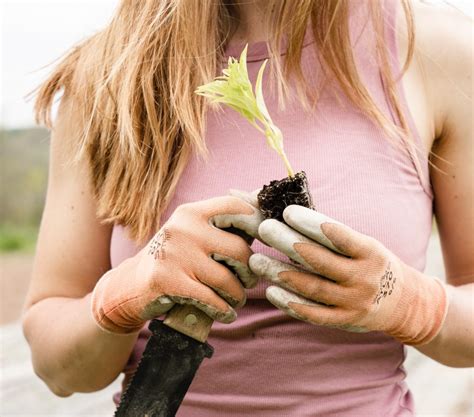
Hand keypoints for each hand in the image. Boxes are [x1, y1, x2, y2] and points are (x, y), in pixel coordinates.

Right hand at [91, 196, 263, 333]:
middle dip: (249, 271)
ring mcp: (175, 255)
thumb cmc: (173, 258)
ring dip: (238, 295)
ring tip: (237, 299)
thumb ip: (221, 228)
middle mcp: (183, 228)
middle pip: (239, 249)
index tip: (265, 237)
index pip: (234, 206)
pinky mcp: (168, 282)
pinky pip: (211, 300)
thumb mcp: (191, 234)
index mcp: (191, 212)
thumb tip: (262, 219)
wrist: (130, 284)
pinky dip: (224, 311)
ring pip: (227, 279)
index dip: (256, 221)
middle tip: (249, 281)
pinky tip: (227, 314)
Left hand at [249, 205, 449, 345]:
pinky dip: (290, 303)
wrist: (404, 303)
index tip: (287, 211)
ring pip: (312, 287)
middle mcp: (363, 278)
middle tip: (264, 229)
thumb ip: (334, 237)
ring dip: (281, 273)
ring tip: (257, 260)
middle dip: (288, 242)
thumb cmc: (374, 264)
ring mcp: (354, 302)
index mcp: (370, 252)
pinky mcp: (344, 320)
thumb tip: (293, 218)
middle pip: (320, 260)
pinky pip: (314, 314)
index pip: (338, 235)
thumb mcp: (365, 245)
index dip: (311, 223)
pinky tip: (271, 291)